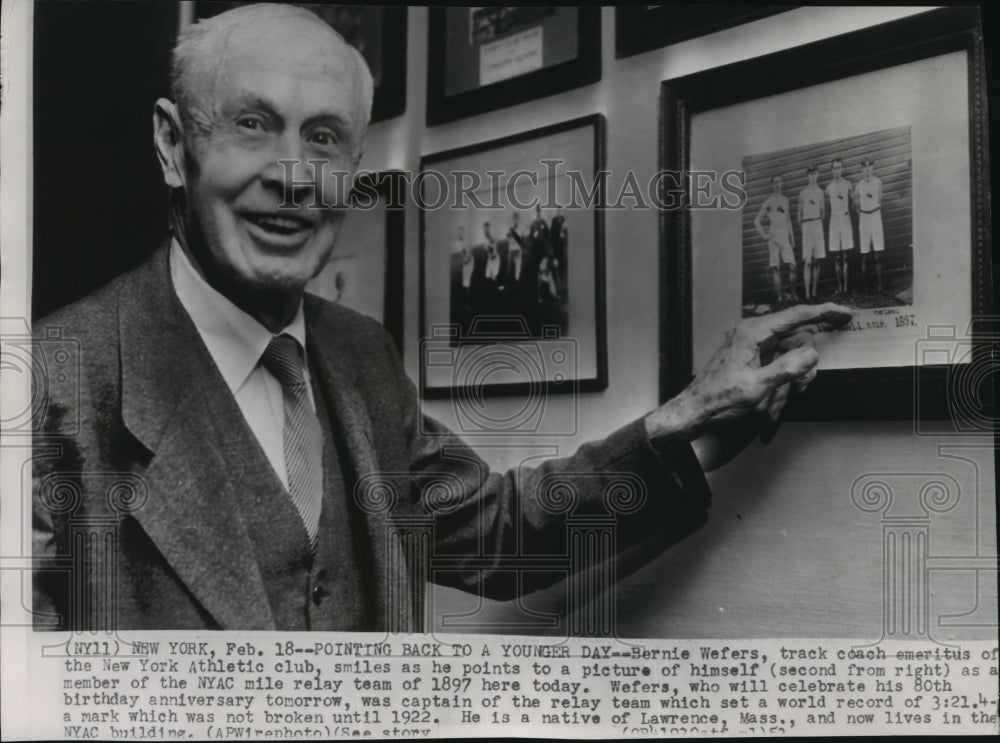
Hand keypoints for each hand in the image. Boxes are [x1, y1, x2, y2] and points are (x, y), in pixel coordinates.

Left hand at [646, 303, 851, 470]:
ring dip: (792, 379)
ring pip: (791, 355)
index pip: (796, 315)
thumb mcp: (755, 387)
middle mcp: (753, 333)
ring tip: (777, 400)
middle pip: (797, 340)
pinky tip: (775, 399)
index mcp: (752, 332)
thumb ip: (785, 369)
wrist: (696, 410)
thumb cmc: (718, 398)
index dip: (823, 312)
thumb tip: (811, 353)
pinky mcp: (753, 357)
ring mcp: (753, 345)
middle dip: (802, 366)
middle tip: (795, 390)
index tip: (845, 313)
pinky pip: (780, 364)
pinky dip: (784, 382)